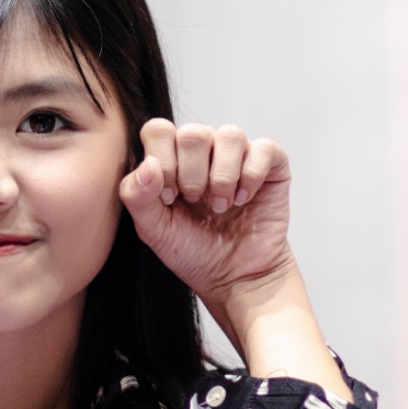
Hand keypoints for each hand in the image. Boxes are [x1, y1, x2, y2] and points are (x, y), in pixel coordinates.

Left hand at [119, 121, 293, 309]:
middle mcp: (204, 150)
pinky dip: (251, 176)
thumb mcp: (153, 229)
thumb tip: (148, 164)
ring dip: (222, 177)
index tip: (170, 198)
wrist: (233, 278)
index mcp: (172, 157)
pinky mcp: (270, 166)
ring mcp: (238, 155)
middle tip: (196, 202)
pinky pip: (264, 148)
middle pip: (193, 132)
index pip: (158, 130)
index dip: (162, 162)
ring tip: (221, 206)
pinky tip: (243, 199)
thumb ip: (137, 196)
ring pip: (230, 135)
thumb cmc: (192, 250)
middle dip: (192, 174)